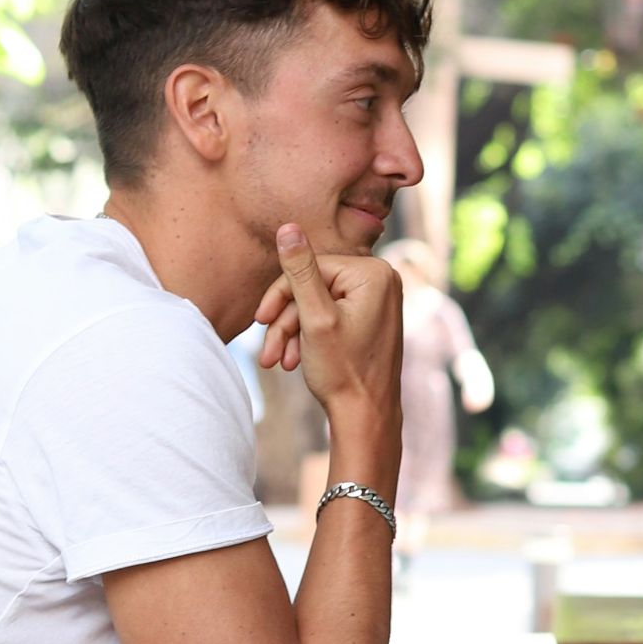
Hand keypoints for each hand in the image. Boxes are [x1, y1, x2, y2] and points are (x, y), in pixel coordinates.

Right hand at [252, 224, 402, 422]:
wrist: (366, 417)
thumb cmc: (343, 371)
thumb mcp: (314, 318)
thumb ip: (299, 271)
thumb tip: (288, 227)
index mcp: (375, 273)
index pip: (311, 267)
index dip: (281, 294)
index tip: (260, 321)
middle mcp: (383, 280)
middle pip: (314, 286)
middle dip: (286, 320)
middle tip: (267, 353)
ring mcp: (379, 300)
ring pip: (318, 304)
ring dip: (292, 333)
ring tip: (277, 362)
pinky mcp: (371, 317)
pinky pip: (331, 316)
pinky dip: (309, 336)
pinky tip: (295, 360)